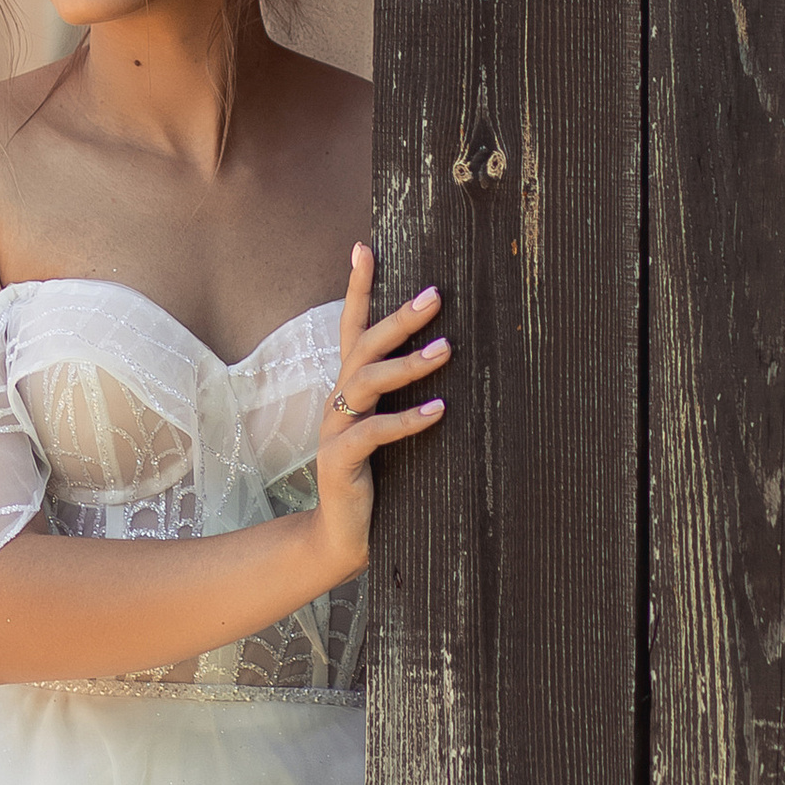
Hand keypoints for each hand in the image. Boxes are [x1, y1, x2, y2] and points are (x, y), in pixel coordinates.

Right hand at [313, 244, 449, 581]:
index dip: (357, 288)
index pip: (351, 327)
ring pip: (367, 381)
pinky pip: (374, 432)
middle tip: (435, 296)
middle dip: (398, 317)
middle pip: (363, 345)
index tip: (365, 248)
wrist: (343, 536)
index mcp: (349, 389)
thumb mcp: (389, 431)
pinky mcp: (341, 460)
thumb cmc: (376, 480)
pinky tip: (439, 411)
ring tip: (447, 349)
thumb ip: (402, 397)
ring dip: (408, 362)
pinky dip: (407, 419)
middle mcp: (338, 401)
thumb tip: (448, 354)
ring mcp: (336, 429)